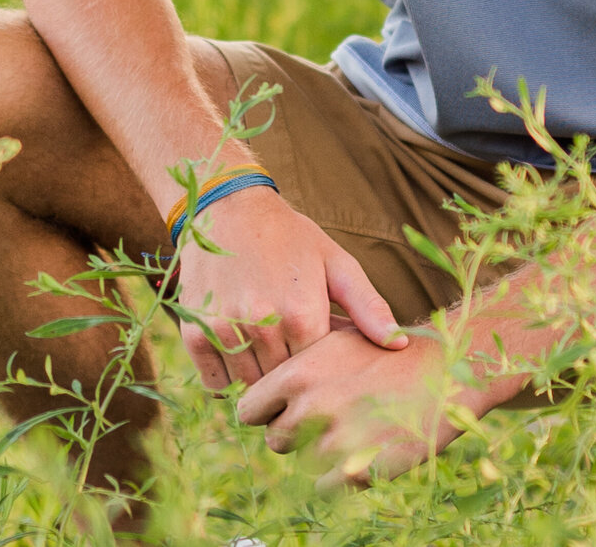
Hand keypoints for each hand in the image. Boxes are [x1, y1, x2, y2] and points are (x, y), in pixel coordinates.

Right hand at [174, 184, 405, 390]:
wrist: (227, 207)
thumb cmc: (290, 236)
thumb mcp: (335, 263)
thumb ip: (368, 306)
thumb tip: (400, 344)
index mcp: (303, 313)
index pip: (319, 377)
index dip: (323, 372)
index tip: (323, 359)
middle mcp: (263, 326)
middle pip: (284, 386)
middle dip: (292, 378)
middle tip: (293, 355)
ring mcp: (225, 331)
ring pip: (249, 389)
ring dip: (260, 377)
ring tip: (267, 350)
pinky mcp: (194, 334)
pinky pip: (216, 383)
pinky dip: (227, 377)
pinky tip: (240, 349)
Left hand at [236, 323, 465, 483]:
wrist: (446, 370)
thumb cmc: (388, 352)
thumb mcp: (337, 341)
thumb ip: (295, 367)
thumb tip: (259, 392)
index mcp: (299, 372)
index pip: (248, 410)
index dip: (266, 411)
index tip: (285, 408)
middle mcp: (311, 406)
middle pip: (275, 440)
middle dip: (295, 432)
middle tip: (330, 414)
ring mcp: (335, 441)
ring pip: (302, 463)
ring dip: (321, 452)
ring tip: (355, 425)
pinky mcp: (360, 471)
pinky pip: (325, 487)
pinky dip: (339, 476)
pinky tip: (364, 447)